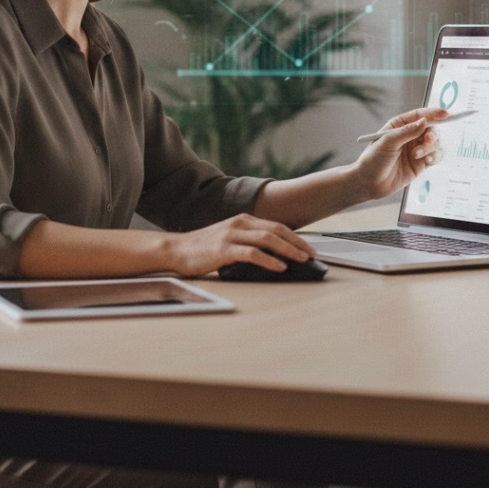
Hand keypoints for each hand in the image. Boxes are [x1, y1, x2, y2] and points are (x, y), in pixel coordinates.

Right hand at [169, 213, 316, 276]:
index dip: (295, 237)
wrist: (176, 250)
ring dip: (288, 249)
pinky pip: (252, 254)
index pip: (276, 226)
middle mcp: (240, 223)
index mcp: (243, 220)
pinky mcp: (224, 250)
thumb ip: (248, 242)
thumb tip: (275, 256)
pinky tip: (280, 267)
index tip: (309, 248)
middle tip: (312, 254)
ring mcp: (232, 235)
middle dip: (297, 242)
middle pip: (277, 230)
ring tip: (302, 259)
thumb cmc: (203, 249)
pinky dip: (269, 260)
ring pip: (268, 239)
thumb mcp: (229, 239)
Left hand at [353, 106, 448, 200]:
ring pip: (434, 143)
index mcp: (399, 125)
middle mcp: (409, 136)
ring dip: (430, 147)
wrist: (369, 184)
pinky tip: (427, 161)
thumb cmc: (373, 160)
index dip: (434, 113)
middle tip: (428, 139)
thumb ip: (407, 132)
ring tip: (416, 155)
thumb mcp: (387, 142)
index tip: (445, 114)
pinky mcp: (420, 164)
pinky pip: (435, 156)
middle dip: (432, 133)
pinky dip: (434, 157)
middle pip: (431, 128)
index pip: (419, 115)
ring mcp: (416, 150)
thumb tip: (424, 121)